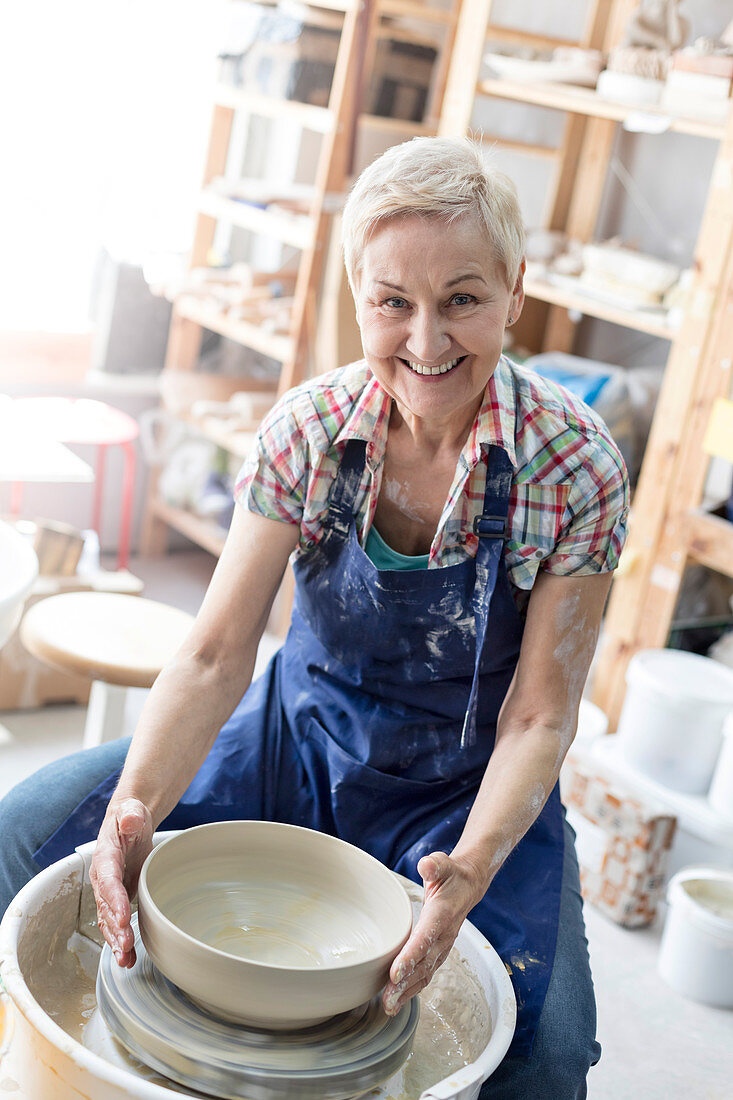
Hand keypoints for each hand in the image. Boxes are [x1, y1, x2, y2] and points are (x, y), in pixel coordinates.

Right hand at [90, 797, 152, 968]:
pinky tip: (129, 958)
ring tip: (125, 959)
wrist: (130, 822)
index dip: (114, 899)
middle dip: (115, 927)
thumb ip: (130, 816)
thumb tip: (130, 821)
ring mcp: (109, 890)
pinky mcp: (117, 899)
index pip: (108, 880)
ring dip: (116, 940)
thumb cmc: (130, 817)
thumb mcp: (131, 811)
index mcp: (105, 857)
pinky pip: (116, 922)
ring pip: (109, 919)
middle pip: (106, 906)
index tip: (124, 916)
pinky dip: (121, 940)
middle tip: (126, 945)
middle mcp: (103, 877)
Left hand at [381, 851, 483, 1015]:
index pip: (425, 939)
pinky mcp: (438, 952)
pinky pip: (426, 974)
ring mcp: (442, 946)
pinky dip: (413, 988)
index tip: (394, 973)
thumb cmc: (452, 875)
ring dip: (407, 991)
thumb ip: (434, 865)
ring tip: (389, 1006)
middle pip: (423, 964)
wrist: (469, 886)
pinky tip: (398, 1000)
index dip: (410, 956)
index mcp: (443, 914)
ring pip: (425, 973)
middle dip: (405, 984)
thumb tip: (426, 866)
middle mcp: (444, 935)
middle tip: (387, 1000)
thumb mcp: (443, 864)